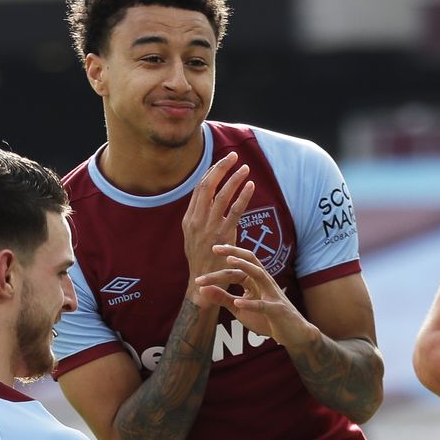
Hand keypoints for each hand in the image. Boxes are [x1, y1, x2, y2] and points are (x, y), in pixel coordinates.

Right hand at [182, 152, 255, 283]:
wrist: (203, 284)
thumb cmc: (201, 261)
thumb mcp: (192, 237)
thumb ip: (199, 219)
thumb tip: (207, 200)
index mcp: (188, 219)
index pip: (200, 189)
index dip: (211, 172)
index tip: (222, 162)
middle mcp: (197, 220)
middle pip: (208, 186)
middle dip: (221, 168)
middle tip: (233, 156)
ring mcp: (210, 228)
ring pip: (222, 196)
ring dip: (234, 179)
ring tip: (245, 167)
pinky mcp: (224, 236)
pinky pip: (235, 211)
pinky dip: (243, 196)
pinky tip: (250, 186)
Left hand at [193, 245, 314, 346]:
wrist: (294, 334)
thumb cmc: (267, 320)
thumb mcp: (239, 309)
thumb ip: (223, 298)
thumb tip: (201, 289)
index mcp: (255, 282)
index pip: (237, 268)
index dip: (223, 262)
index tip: (211, 251)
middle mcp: (265, 283)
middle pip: (248, 263)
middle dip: (233, 253)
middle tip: (214, 249)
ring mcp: (272, 295)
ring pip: (259, 275)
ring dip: (244, 267)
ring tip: (229, 262)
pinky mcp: (277, 310)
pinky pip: (263, 305)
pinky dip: (250, 304)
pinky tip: (238, 302)